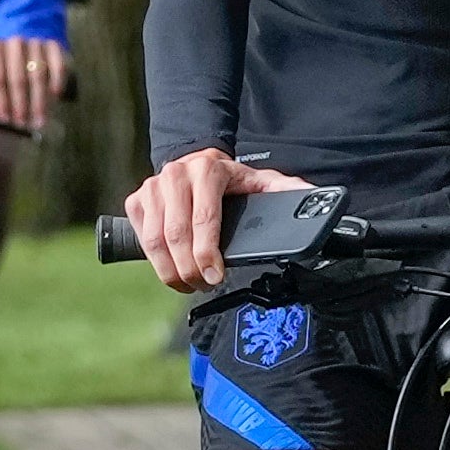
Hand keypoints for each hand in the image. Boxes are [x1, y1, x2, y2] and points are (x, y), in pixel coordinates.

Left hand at [0, 28, 66, 138]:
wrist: (29, 50)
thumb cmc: (7, 70)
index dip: (0, 101)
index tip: (4, 118)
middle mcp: (15, 43)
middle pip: (18, 78)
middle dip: (20, 105)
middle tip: (23, 122)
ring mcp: (36, 42)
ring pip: (38, 74)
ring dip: (39, 101)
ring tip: (39, 119)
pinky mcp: (54, 46)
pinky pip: (57, 66)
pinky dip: (56, 82)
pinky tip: (55, 97)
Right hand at [119, 145, 283, 291]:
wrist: (197, 163)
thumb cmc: (230, 181)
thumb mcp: (260, 181)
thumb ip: (286, 190)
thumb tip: (312, 199)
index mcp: (208, 170)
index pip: (203, 219)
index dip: (207, 255)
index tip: (215, 278)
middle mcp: (176, 174)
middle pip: (175, 235)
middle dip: (190, 270)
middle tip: (204, 286)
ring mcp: (152, 186)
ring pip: (154, 240)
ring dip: (170, 271)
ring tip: (189, 284)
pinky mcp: (137, 200)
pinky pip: (141, 238)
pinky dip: (155, 261)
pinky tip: (173, 270)